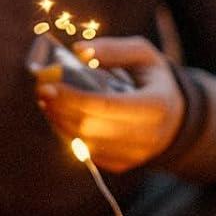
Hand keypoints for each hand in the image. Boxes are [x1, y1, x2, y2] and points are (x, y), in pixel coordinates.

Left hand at [33, 36, 184, 172]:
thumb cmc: (152, 80)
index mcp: (157, 105)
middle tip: (42, 89)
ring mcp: (134, 156)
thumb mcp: (143, 55)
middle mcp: (148, 136)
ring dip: (60, 122)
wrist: (174, 119)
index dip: (73, 97)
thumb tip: (79, 51)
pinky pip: (86, 154)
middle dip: (60, 109)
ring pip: (84, 143)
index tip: (48, 84)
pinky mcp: (121, 165)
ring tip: (48, 101)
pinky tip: (61, 115)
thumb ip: (113, 49)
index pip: (107, 106)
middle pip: (91, 127)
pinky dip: (68, 134)